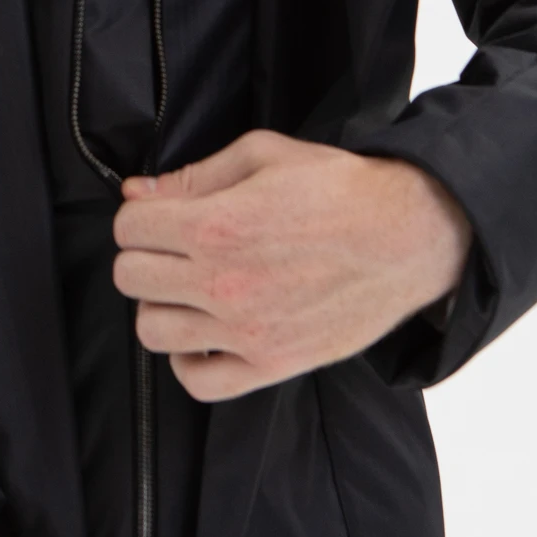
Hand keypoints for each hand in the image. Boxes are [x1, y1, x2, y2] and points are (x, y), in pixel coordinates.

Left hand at [112, 131, 471, 401]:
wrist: (407, 237)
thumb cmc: (340, 189)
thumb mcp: (264, 155)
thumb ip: (193, 175)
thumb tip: (138, 191)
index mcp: (217, 225)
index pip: (129, 229)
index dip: (140, 215)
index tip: (159, 214)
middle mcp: (224, 283)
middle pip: (131, 278)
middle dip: (145, 255)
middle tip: (172, 247)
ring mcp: (246, 331)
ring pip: (153, 330)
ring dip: (161, 305)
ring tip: (188, 288)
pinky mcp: (271, 364)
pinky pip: (198, 381)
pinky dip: (189, 360)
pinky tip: (204, 333)